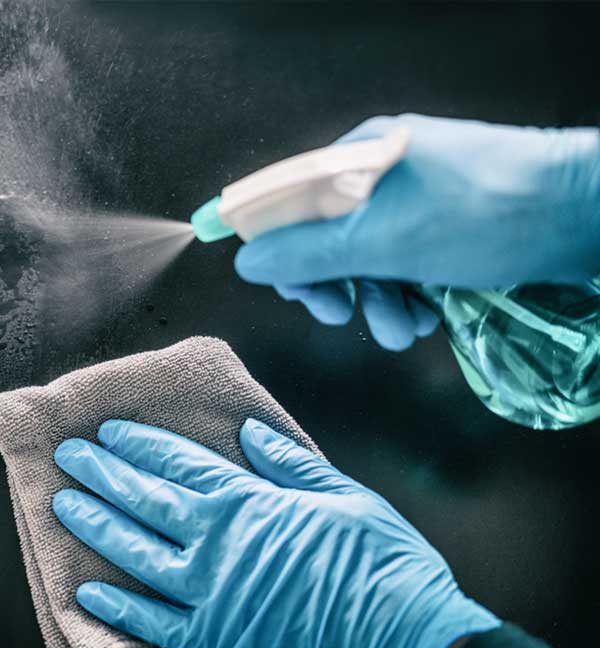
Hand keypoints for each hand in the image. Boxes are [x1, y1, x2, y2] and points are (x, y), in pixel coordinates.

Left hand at [52, 418, 498, 647]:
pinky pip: (155, 624)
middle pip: (145, 499)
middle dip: (103, 474)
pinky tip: (89, 593)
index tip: (108, 432)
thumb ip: (288, 463)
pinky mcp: (216, 639)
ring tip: (64, 506)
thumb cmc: (382, 563)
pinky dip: (120, 609)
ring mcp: (212, 592)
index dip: (138, 444)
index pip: (178, 462)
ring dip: (97, 527)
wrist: (405, 640)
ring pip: (137, 554)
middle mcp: (218, 541)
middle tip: (67, 456)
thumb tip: (249, 431)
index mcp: (249, 501)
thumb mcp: (343, 495)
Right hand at [234, 114, 599, 349]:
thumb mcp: (382, 240)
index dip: (280, 248)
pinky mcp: (451, 226)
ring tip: (404, 328)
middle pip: (329, 235)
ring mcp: (421, 199)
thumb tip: (246, 261)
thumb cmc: (483, 215)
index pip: (291, 198)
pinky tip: (429, 315)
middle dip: (336, 285)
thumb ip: (307, 254)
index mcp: (362, 156)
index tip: (291, 291)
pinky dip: (411, 295)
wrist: (589, 214)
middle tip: (341, 315)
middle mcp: (386, 173)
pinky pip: (407, 264)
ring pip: (371, 258)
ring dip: (378, 301)